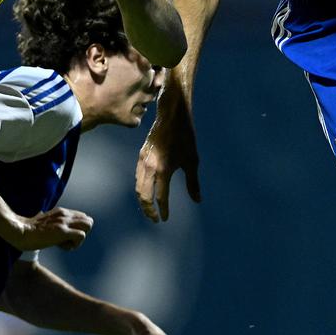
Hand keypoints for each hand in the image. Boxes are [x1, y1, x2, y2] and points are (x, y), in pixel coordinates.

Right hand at [18, 207, 92, 250]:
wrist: (19, 231)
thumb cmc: (28, 230)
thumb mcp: (43, 222)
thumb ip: (51, 222)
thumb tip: (44, 219)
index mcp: (61, 212)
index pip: (82, 217)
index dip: (77, 229)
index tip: (65, 236)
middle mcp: (64, 214)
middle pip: (88, 221)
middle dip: (82, 233)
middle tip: (68, 240)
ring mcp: (64, 222)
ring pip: (88, 226)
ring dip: (79, 239)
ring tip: (64, 243)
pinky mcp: (62, 232)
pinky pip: (81, 236)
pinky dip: (74, 245)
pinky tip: (61, 247)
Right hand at [136, 86, 200, 222]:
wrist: (171, 115)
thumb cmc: (185, 137)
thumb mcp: (192, 160)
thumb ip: (193, 183)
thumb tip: (197, 200)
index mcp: (163, 170)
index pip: (160, 197)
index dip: (163, 210)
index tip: (165, 219)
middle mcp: (150, 167)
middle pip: (144, 195)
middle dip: (148, 209)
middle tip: (154, 219)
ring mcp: (143, 160)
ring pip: (138, 187)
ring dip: (143, 200)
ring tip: (149, 208)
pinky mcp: (141, 155)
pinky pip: (137, 177)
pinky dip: (141, 188)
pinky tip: (146, 192)